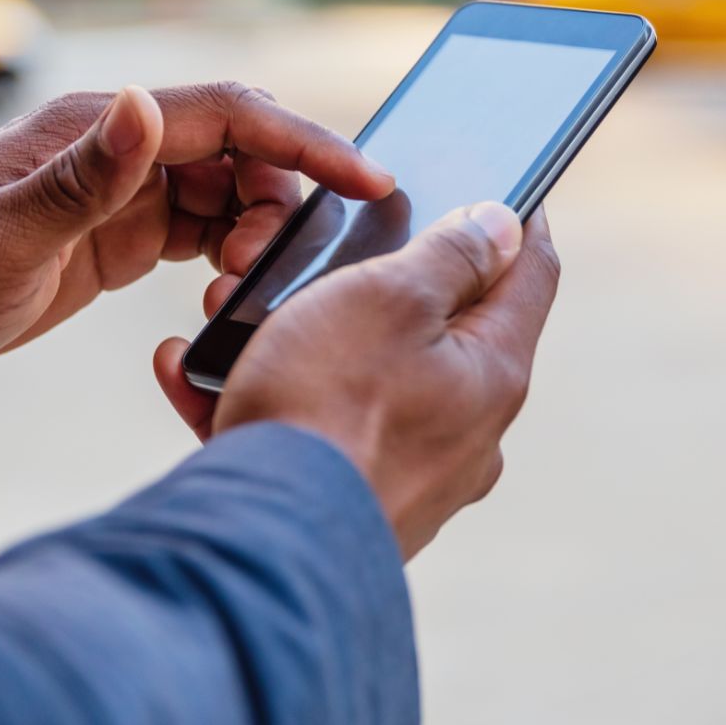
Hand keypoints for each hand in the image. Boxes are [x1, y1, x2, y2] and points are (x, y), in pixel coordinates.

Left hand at [0, 83, 393, 376]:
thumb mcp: (5, 237)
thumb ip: (82, 176)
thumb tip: (149, 105)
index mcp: (102, 126)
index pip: (231, 115)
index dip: (307, 142)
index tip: (368, 180)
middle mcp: (122, 145)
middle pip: (244, 149)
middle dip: (282, 199)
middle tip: (265, 268)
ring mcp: (125, 187)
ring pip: (231, 188)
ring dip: (256, 232)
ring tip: (236, 290)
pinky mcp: (122, 230)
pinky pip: (203, 226)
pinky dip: (230, 253)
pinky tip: (224, 294)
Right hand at [153, 203, 560, 558]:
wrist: (261, 542)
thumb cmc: (327, 407)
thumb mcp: (388, 296)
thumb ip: (449, 254)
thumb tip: (502, 225)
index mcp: (493, 373)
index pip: (533, 274)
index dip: (520, 217)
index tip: (505, 182)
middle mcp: (465, 433)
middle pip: (437, 328)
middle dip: (374, 279)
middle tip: (325, 247)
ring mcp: (408, 477)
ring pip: (354, 378)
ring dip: (298, 336)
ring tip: (229, 312)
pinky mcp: (345, 508)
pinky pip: (304, 432)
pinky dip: (253, 396)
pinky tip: (192, 374)